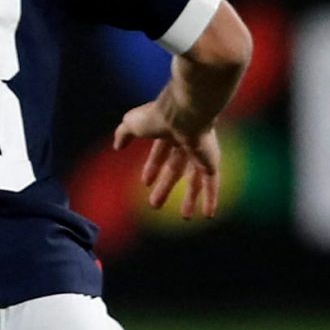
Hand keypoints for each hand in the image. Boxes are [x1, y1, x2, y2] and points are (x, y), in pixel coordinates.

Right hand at [113, 96, 221, 218]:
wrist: (185, 113)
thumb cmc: (158, 116)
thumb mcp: (132, 124)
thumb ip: (123, 134)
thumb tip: (117, 146)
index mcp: (168, 132)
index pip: (160, 153)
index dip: (152, 168)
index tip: (145, 183)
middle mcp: (186, 142)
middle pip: (175, 170)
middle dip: (165, 187)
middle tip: (154, 205)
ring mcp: (201, 153)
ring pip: (195, 180)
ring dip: (190, 199)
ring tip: (186, 217)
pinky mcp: (211, 162)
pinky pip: (212, 184)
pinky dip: (211, 200)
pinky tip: (208, 215)